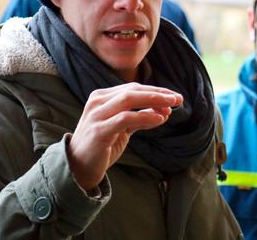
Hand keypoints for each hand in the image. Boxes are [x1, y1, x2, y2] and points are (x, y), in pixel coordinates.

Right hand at [68, 83, 182, 190]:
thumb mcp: (123, 127)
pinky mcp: (98, 130)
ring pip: (128, 99)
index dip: (156, 91)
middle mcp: (97, 102)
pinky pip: (125, 119)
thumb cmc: (102, 145)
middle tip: (178, 99)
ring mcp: (96, 115)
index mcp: (102, 97)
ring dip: (153, 101)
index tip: (175, 96)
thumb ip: (140, 117)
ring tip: (171, 106)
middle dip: (158, 94)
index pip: (134, 88)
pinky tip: (159, 119)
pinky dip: (144, 117)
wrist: (78, 168)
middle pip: (133, 91)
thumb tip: (164, 110)